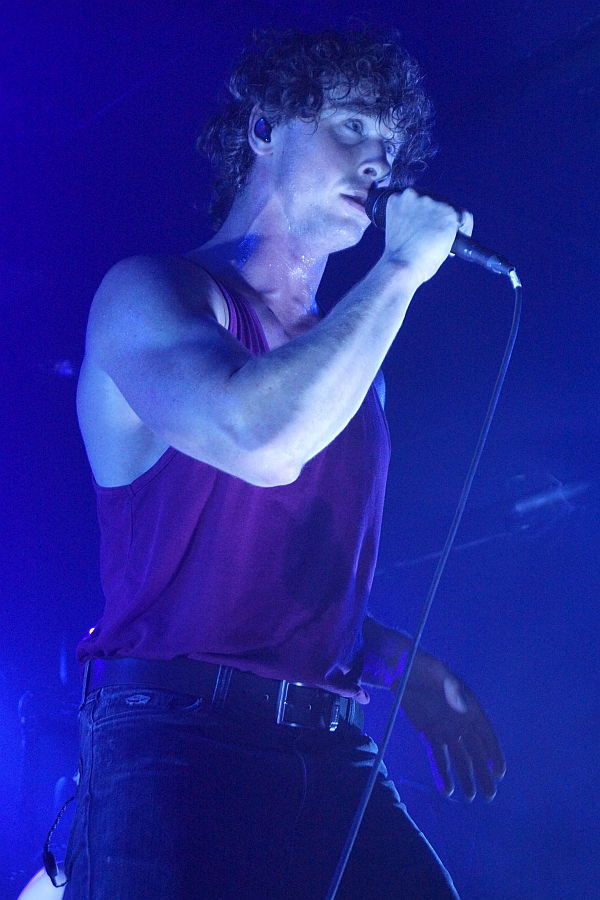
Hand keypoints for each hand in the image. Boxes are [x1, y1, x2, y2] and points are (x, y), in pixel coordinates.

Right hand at [382, 188, 473, 286]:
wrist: (401, 267)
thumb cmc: (398, 257)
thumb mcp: (399, 230)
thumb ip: (410, 220)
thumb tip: (430, 224)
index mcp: (399, 198)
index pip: (421, 201)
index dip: (427, 216)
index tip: (429, 229)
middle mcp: (414, 194)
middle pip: (437, 202)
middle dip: (439, 220)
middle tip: (437, 240)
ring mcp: (432, 202)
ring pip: (452, 209)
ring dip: (451, 226)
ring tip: (446, 244)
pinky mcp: (448, 212)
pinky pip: (466, 218)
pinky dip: (465, 231)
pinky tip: (456, 244)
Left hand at [398, 649, 505, 801]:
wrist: (399, 668)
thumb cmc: (422, 666)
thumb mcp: (436, 672)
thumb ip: (450, 688)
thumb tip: (463, 707)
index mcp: (468, 705)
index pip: (485, 733)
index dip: (493, 752)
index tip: (499, 771)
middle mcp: (460, 720)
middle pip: (474, 750)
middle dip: (482, 772)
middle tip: (489, 795)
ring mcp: (444, 728)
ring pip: (457, 757)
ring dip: (464, 776)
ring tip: (468, 798)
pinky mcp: (428, 733)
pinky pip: (437, 755)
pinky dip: (442, 771)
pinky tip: (447, 789)